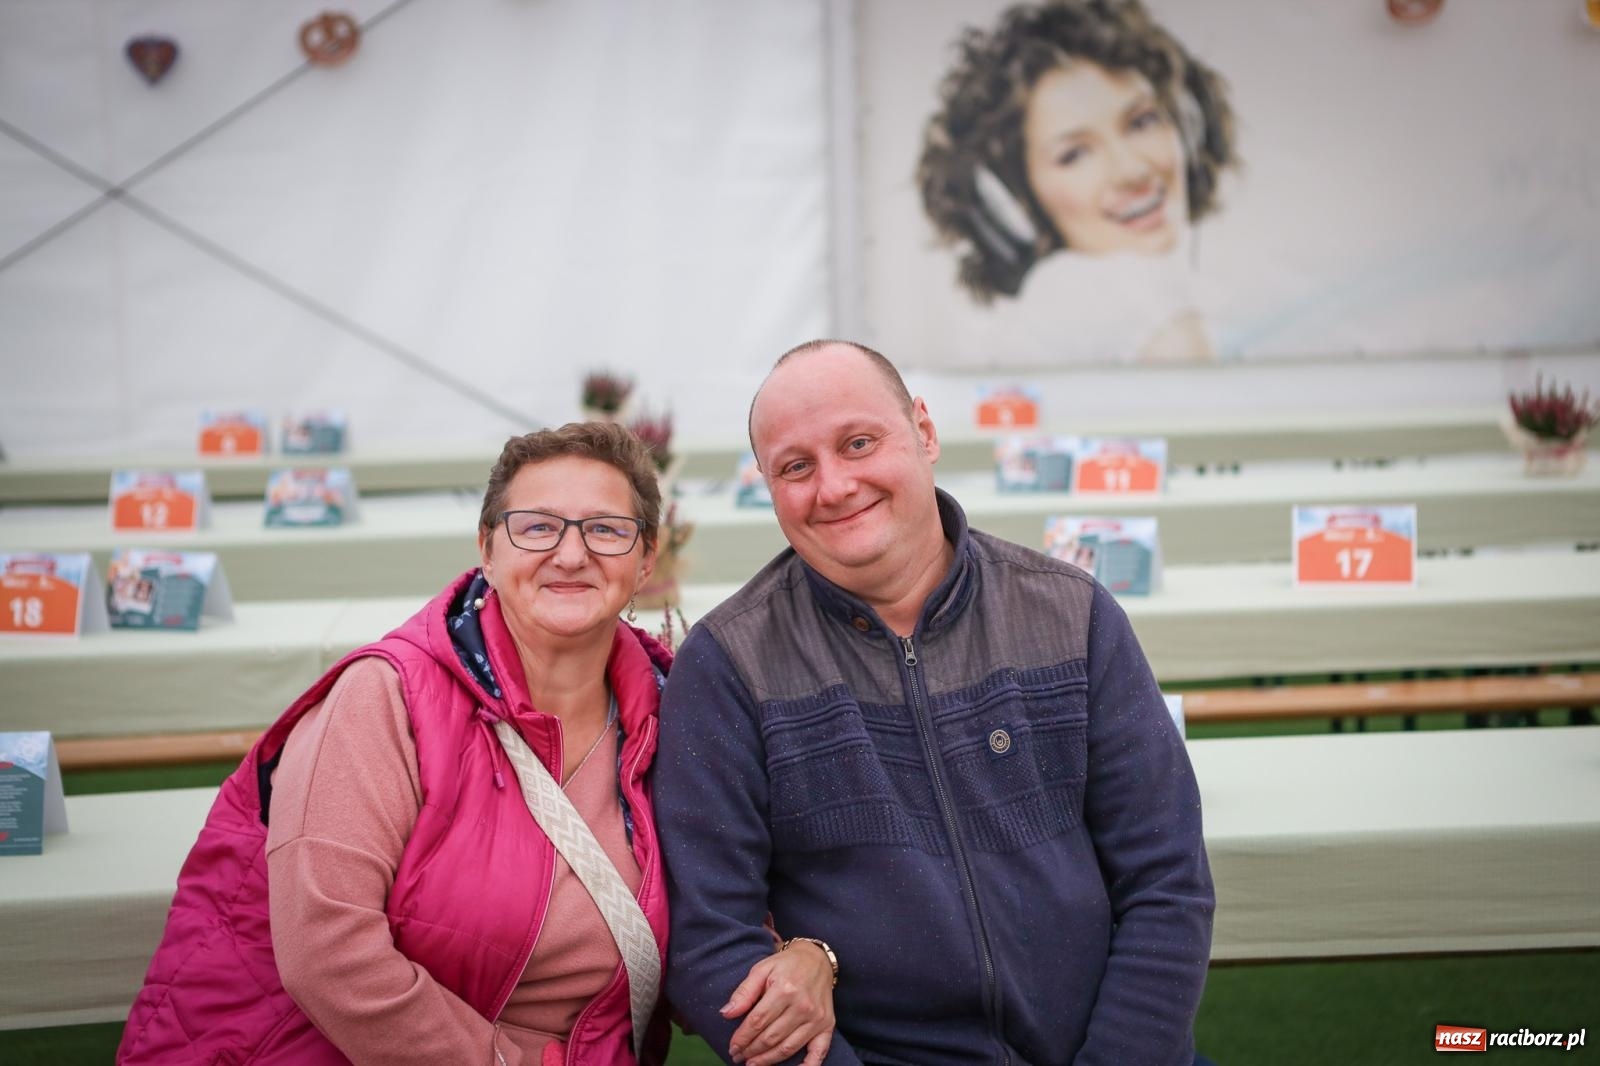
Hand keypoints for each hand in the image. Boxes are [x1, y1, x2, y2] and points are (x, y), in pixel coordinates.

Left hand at [720, 940, 835, 1065]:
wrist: (817, 959)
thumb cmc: (785, 965)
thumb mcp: (761, 970)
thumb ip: (744, 992)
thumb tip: (726, 1014)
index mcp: (784, 989)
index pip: (757, 1021)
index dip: (742, 1038)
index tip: (732, 1047)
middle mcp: (802, 1006)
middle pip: (771, 1037)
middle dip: (751, 1050)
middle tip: (738, 1056)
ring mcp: (816, 1018)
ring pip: (788, 1048)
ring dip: (768, 1060)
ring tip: (753, 1063)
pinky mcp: (827, 1025)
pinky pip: (819, 1052)